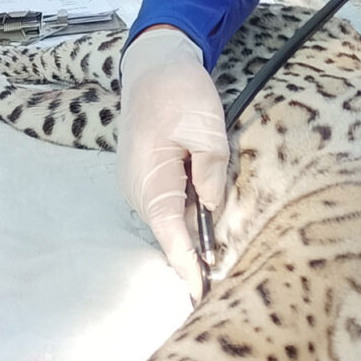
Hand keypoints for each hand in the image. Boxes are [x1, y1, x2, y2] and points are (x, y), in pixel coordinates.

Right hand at [117, 27, 229, 296]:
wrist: (152, 65)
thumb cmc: (179, 93)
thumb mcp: (207, 130)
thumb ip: (212, 173)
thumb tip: (213, 211)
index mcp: (151, 181)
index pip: (171, 237)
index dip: (187, 268)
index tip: (201, 295)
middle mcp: (138, 189)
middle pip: (170, 233)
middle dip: (193, 256)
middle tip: (222, 278)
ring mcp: (138, 183)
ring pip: (170, 219)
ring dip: (192, 233)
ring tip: (217, 254)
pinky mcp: (145, 176)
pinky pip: (168, 203)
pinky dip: (186, 214)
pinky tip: (207, 217)